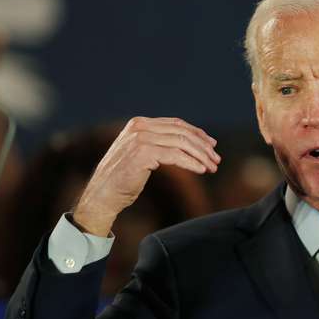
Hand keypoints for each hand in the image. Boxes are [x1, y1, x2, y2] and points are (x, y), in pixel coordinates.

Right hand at [73, 117, 219, 235]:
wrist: (102, 194)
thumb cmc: (123, 178)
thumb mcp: (141, 154)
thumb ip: (159, 144)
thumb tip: (189, 144)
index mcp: (139, 123)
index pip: (176, 124)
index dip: (197, 134)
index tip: (212, 145)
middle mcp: (139, 127)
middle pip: (182, 132)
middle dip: (203, 146)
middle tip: (216, 159)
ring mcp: (140, 139)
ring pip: (182, 143)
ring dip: (201, 156)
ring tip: (212, 167)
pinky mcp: (143, 153)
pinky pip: (175, 156)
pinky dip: (191, 163)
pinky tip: (201, 170)